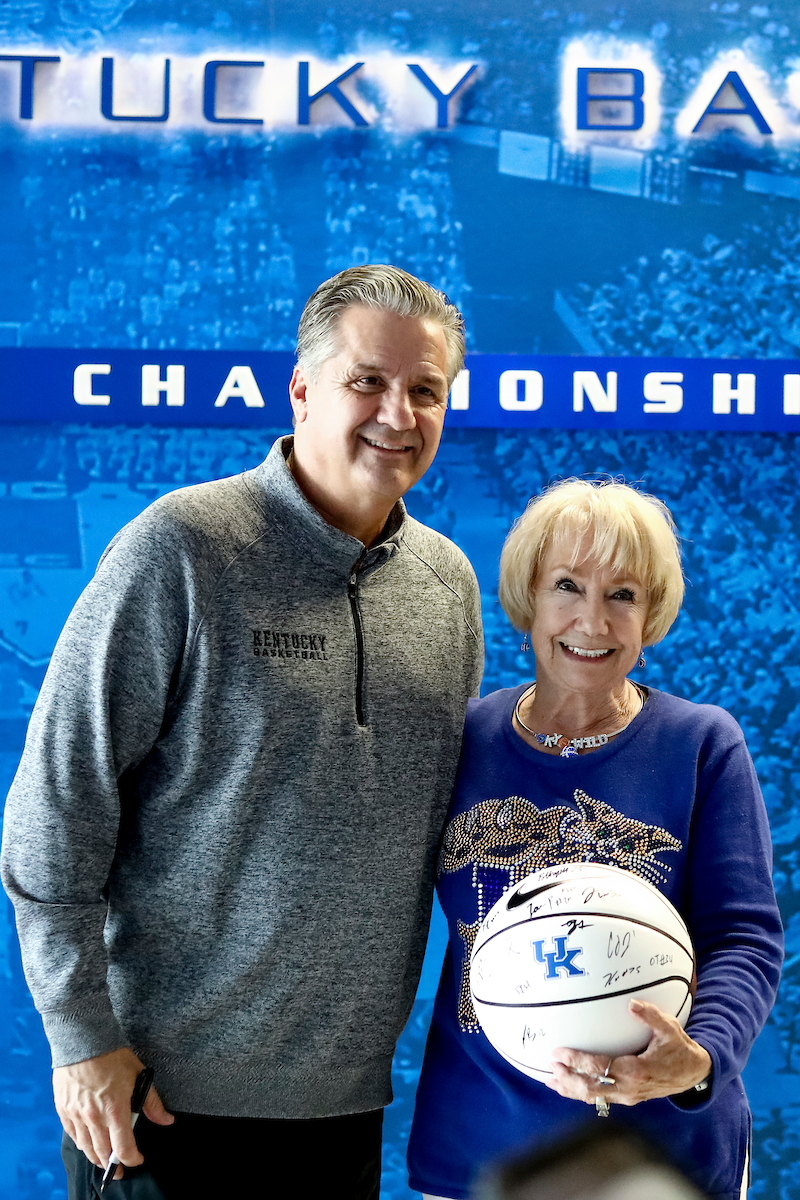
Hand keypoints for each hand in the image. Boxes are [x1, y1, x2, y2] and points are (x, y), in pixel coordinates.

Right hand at [54, 1047, 173, 1177]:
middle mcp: (94, 1117)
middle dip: (113, 1165)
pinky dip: (81, 1143)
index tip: (137, 1159)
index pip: (123, 1148)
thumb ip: (152, 1103)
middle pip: (103, 1152)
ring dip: (96, 1157)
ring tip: (104, 1160)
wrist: (83, 1040)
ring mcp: (76, 1115)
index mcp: (115, 1109)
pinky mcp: (63, 1110)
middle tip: (119, 1170)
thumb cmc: (113, 1055)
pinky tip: (87, 1144)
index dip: (132, 1158)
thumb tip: (166, 1120)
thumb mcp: (139, 1075)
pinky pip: (72, 1135)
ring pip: (86, 1147)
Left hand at [545, 999, 712, 1107]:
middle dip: (569, 1078)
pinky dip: (581, 1094)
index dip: (577, 1061)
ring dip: (571, 1089)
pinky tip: (567, 1088)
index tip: (559, 1053)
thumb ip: (650, 1016)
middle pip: (591, 1088)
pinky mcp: (627, 1098)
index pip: (599, 1067)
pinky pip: (600, 1098)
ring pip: (594, 1097)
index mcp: (636, 1070)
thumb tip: (631, 1004)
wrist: (694, 1073)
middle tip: (550, 1066)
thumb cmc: (679, 1048)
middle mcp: (629, 1088)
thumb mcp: (669, 1028)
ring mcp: (628, 1096)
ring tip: (550, 1081)